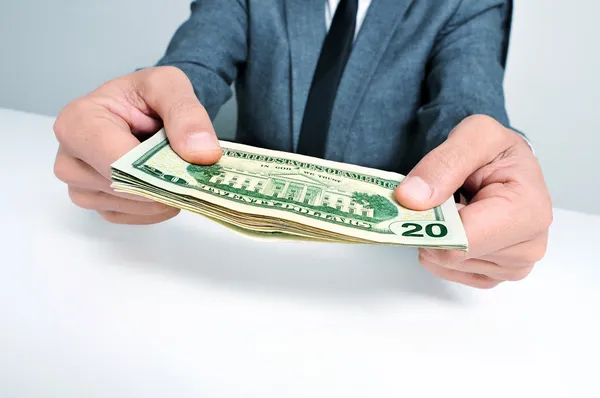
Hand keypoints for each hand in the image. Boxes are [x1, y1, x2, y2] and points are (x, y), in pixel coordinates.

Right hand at [53, 66, 221, 223]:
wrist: (141, 109)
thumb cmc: (145, 96)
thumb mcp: (169, 85)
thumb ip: (186, 114)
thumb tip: (201, 153)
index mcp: (78, 122)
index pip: (116, 162)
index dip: (157, 169)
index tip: (191, 165)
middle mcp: (70, 158)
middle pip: (124, 187)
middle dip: (165, 181)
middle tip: (190, 166)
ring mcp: (80, 186)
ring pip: (132, 205)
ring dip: (164, 193)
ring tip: (173, 166)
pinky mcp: (98, 204)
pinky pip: (134, 217)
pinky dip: (159, 206)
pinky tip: (165, 183)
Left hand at [394, 115, 552, 288]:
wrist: (506, 165)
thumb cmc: (496, 151)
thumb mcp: (473, 135)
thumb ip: (442, 164)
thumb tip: (410, 199)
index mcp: (528, 211)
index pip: (462, 239)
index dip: (430, 221)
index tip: (420, 199)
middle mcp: (529, 246)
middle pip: (451, 255)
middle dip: (433, 226)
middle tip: (442, 198)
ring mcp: (514, 266)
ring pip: (446, 264)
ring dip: (437, 236)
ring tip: (456, 208)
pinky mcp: (497, 275)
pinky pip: (449, 271)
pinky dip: (440, 250)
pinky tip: (454, 226)